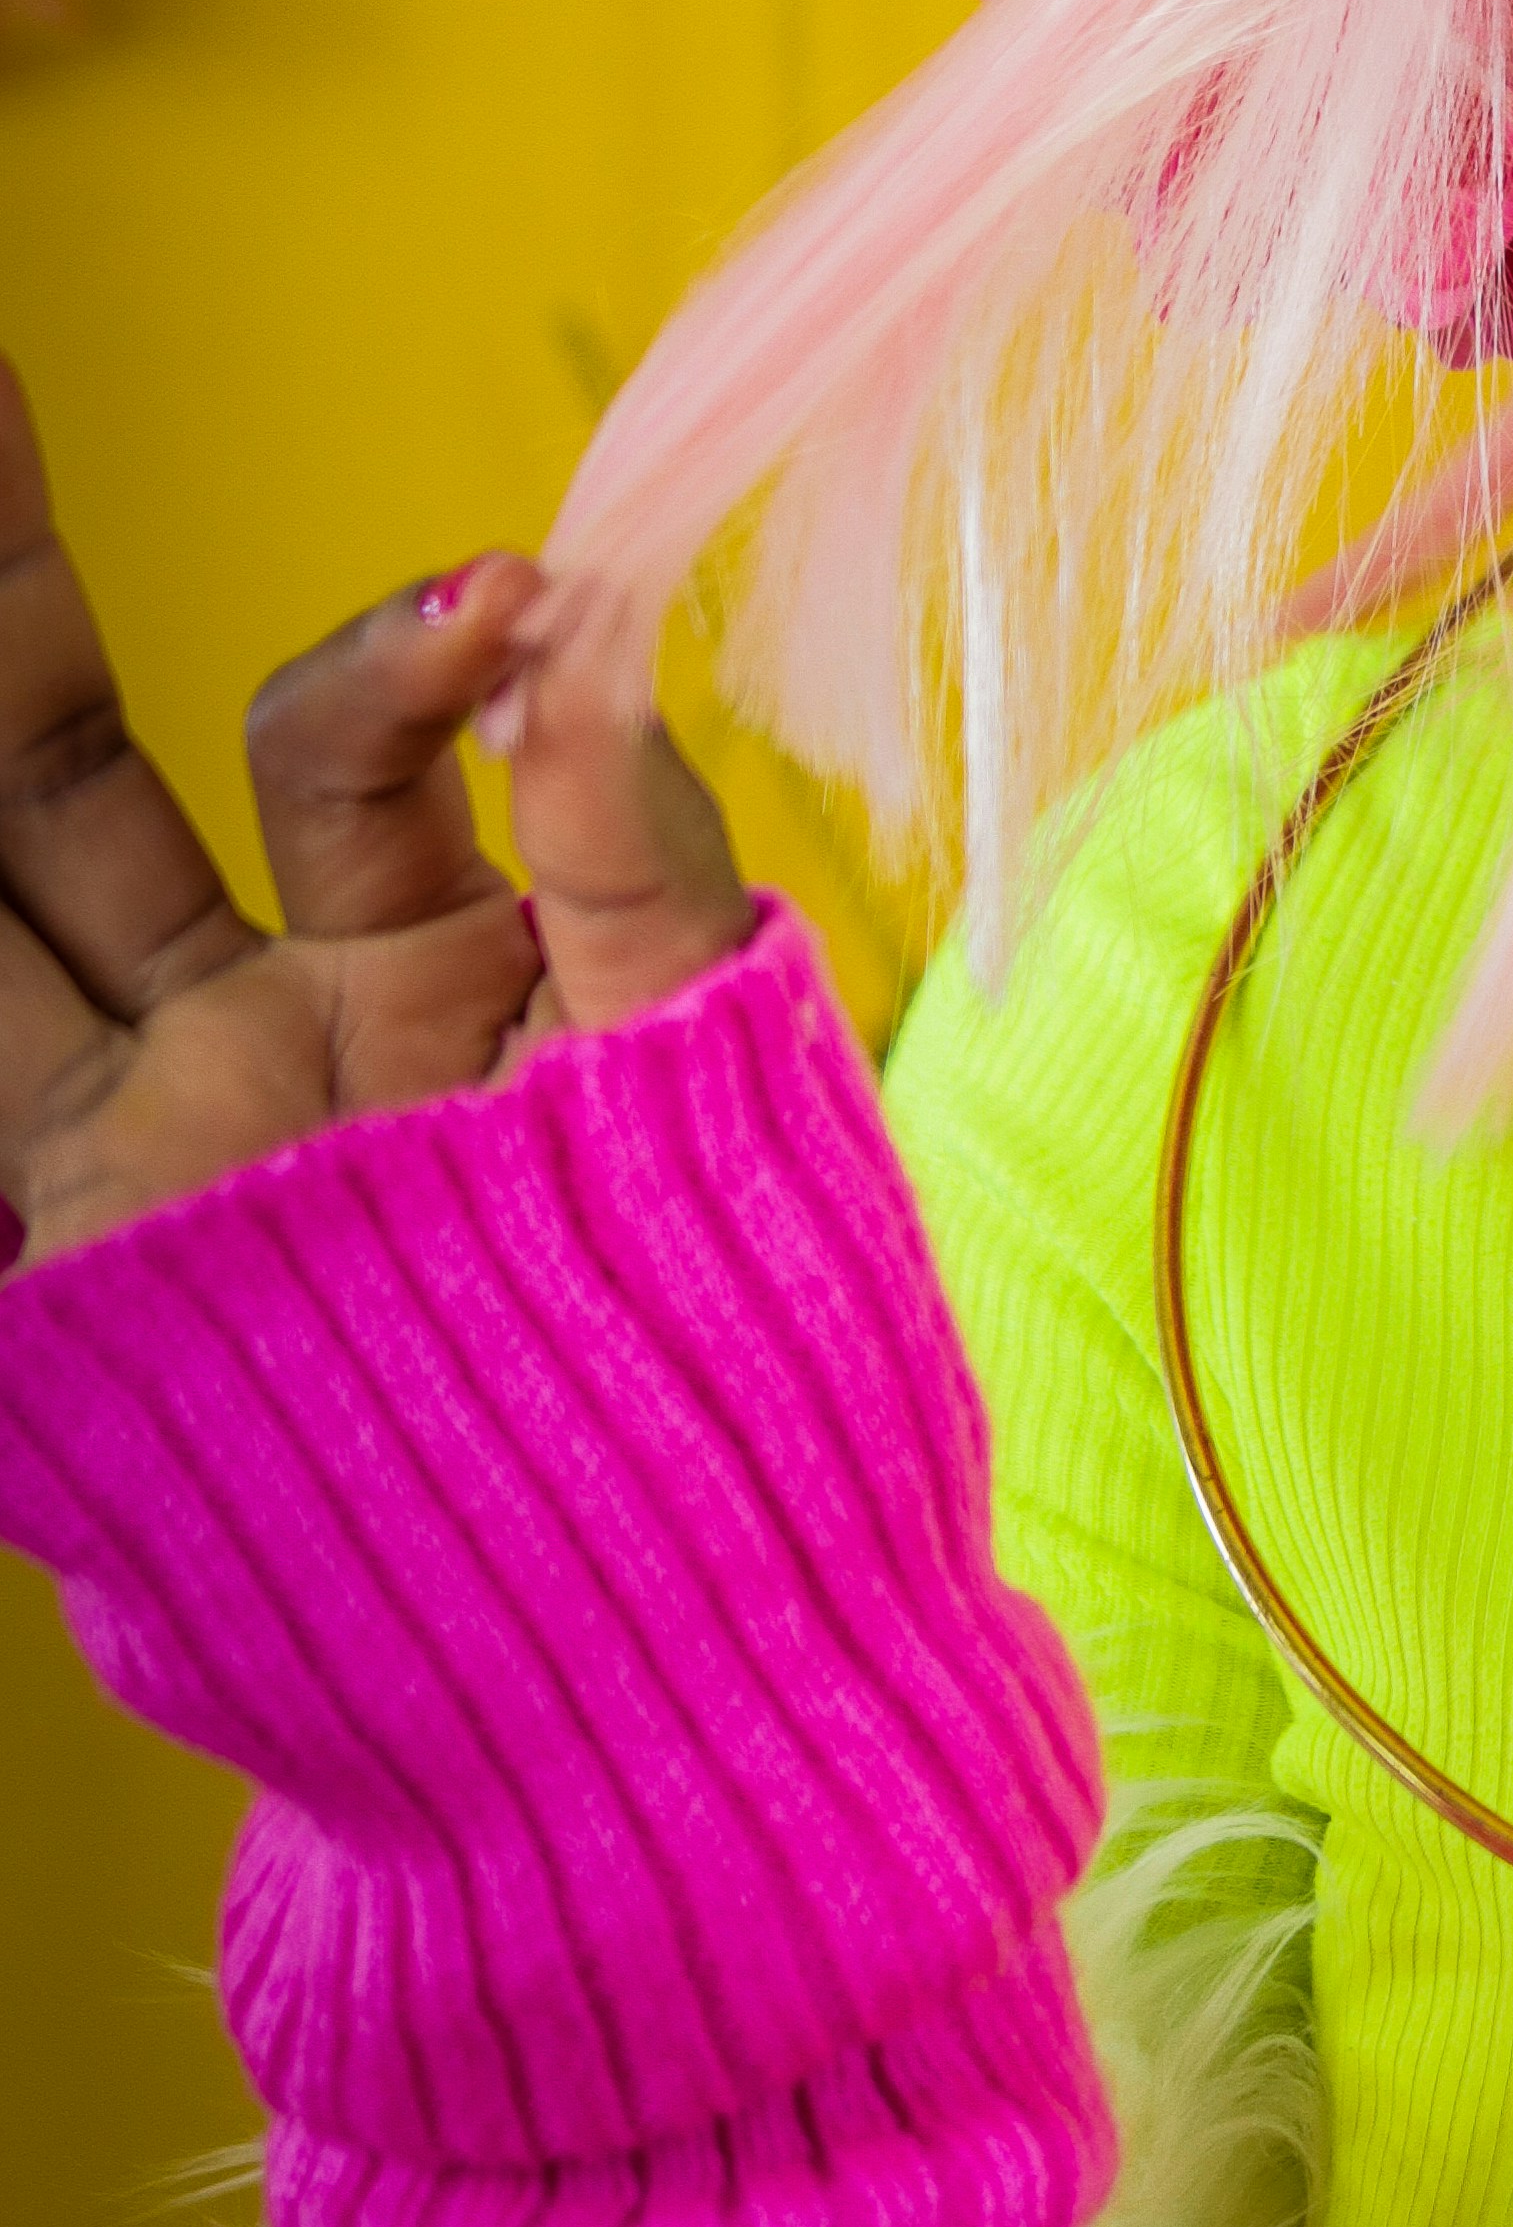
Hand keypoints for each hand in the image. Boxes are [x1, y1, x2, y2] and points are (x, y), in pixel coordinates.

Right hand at [0, 359, 758, 1268]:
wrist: (652, 1633)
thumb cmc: (726, 1343)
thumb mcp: (701, 1061)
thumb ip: (634, 849)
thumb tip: (577, 621)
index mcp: (422, 957)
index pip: (337, 735)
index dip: (381, 648)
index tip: (479, 598)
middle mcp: (253, 1029)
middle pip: (60, 772)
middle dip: (2, 593)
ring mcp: (138, 1146)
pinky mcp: (68, 1276)